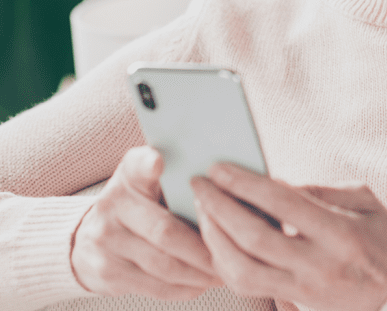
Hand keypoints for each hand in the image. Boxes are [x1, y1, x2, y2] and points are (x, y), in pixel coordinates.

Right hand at [70, 146, 223, 299]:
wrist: (89, 237)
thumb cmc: (138, 201)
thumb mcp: (148, 177)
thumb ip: (175, 171)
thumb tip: (221, 176)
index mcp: (128, 176)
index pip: (138, 165)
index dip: (149, 164)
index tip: (160, 163)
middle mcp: (111, 207)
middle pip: (165, 231)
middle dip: (202, 247)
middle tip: (232, 251)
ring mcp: (105, 244)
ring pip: (163, 265)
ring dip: (199, 272)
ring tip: (225, 271)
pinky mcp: (107, 275)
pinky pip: (154, 287)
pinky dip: (184, 288)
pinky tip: (202, 284)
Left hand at [191, 165, 386, 310]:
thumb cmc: (382, 234)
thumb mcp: (363, 199)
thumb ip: (319, 190)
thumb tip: (274, 181)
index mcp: (340, 232)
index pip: (283, 204)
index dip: (246, 184)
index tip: (219, 167)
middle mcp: (319, 265)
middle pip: (254, 239)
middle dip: (219, 209)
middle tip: (198, 184)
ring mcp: (305, 289)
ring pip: (243, 271)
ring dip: (215, 239)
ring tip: (202, 211)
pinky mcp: (295, 302)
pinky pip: (249, 287)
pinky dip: (225, 263)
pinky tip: (216, 240)